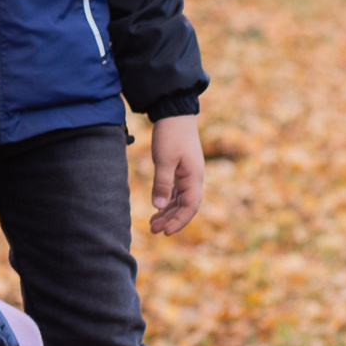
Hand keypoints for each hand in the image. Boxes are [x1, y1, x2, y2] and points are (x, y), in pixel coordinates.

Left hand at [148, 115, 204, 235]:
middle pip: (185, 207)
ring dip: (167, 213)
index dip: (179, 221)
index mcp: (194, 177)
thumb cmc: (171, 135)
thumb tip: (158, 207)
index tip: (166, 232)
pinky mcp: (179, 171)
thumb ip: (162, 183)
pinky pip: (175, 192)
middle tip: (153, 230)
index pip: (190, 206)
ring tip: (152, 225)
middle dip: (171, 220)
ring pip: (179, 201)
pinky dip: (166, 202)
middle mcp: (193, 179)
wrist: (174, 114)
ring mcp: (187, 175)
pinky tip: (156, 210)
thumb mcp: (164, 159)